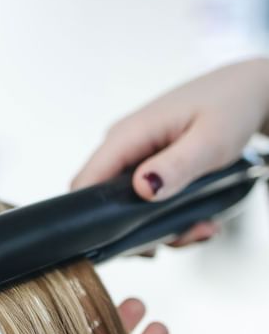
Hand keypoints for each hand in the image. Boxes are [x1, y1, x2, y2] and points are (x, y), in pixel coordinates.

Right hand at [72, 58, 268, 244]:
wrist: (248, 90)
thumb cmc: (231, 105)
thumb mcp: (212, 140)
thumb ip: (177, 166)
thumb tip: (142, 189)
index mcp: (127, 135)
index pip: (85, 185)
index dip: (94, 221)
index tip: (132, 243)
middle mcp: (122, 147)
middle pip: (105, 205)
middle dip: (140, 232)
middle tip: (186, 235)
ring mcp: (134, 157)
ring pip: (128, 209)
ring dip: (162, 228)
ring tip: (200, 228)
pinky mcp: (148, 165)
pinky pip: (145, 201)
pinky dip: (170, 217)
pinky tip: (198, 219)